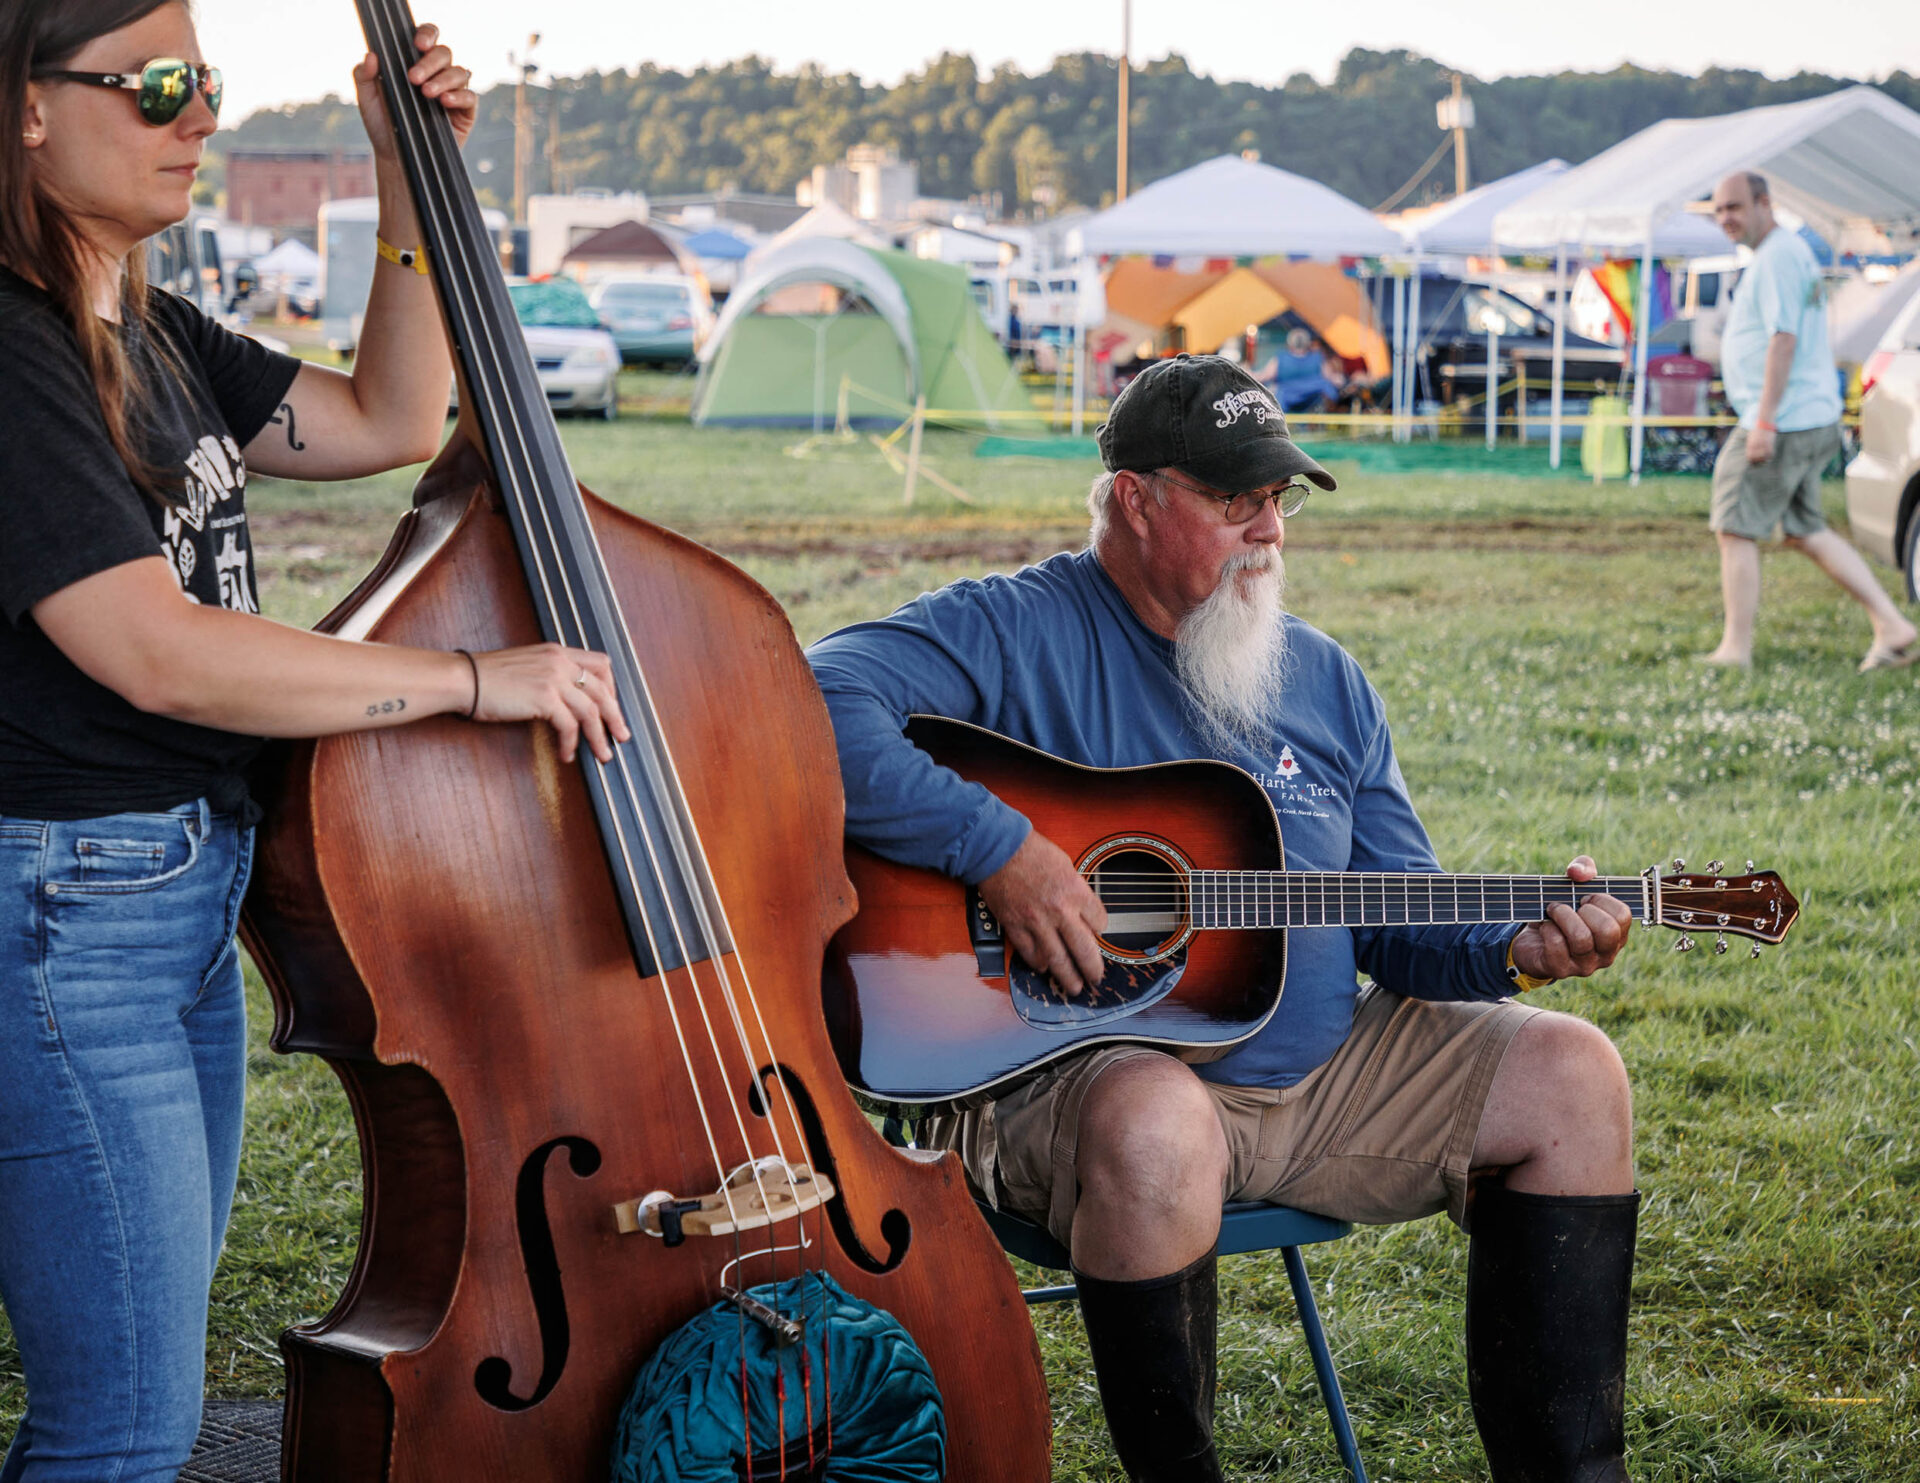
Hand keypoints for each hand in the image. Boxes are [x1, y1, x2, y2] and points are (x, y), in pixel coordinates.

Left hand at [354, 22, 476, 156]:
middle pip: (444, 53)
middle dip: (430, 62)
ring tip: (427, 94)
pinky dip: (459, 96)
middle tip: (414, 78)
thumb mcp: (367, 99)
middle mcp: (436, 73)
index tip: (417, 45)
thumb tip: (370, 56)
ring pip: (458, 72)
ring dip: (443, 79)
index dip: (427, 35)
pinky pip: (470, 97)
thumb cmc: (383, 124)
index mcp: (415, 62)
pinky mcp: (465, 112)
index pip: (427, 38)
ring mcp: (452, 91)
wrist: (396, 156)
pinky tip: (445, 102)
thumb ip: (364, 76)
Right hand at [471, 644, 629, 764]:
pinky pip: (570, 726)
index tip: (612, 707)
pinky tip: (567, 755)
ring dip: (599, 736)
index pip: (600, 664)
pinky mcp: (544, 698)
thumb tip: (566, 701)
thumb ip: (549, 674)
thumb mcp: (525, 666)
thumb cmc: (486, 677)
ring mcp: (553, 678)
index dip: (611, 688)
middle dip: (616, 716)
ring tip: (603, 754)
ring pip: (592, 710)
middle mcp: (560, 661)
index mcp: (557, 651)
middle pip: (603, 690)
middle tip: (621, 736)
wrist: (463, 679)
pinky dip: (572, 743)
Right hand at [977, 831, 1108, 996]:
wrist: (998, 849)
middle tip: (1096, 979)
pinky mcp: (1015, 926)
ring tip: (1074, 987)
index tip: (1097, 931)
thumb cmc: (1031, 850)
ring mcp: (1036, 922)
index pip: (1099, 922)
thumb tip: (1082, 908)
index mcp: (1076, 892)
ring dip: (1067, 977)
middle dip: (1092, 969)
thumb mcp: (1065, 864)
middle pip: (1083, 950)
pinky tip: (1043, 967)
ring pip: (1057, 959)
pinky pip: (1030, 952)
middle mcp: (1059, 911)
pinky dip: (1038, 963)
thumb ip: (1075, 889)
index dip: (1100, 928)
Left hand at [1508, 856, 1631, 981]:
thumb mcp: (1574, 886)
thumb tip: (1578, 873)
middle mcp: (1606, 953)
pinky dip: (1547, 928)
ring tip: (1553, 910)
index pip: (1623, 916)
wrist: (1532, 940)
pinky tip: (1544, 926)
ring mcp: (1585, 965)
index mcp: (1617, 934)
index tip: (1585, 898)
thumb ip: (1583, 869)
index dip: (1601, 900)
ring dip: (1562, 915)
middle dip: (1585, 910)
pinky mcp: (1561, 970)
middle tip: (1571, 905)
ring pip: (1581, 938)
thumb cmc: (1562, 913)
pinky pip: (1557, 945)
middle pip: (1607, 930)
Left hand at [1745, 424, 1776, 464]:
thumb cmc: (1756, 430)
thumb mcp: (1750, 438)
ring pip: (1764, 456)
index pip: (1750, 456)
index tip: (1753, 461)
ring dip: (1764, 459)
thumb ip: (1750, 446)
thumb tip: (1750, 453)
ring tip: (1764, 460)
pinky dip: (1770, 455)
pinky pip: (1771, 452)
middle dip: (1758, 461)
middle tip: (1759, 461)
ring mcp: (1764, 444)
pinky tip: (1769, 456)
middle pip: (1757, 458)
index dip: (1751, 460)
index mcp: (1751, 444)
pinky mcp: (1770, 442)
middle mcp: (1757, 445)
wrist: (1763, 423)